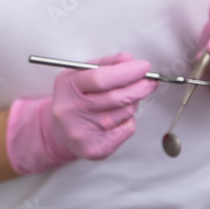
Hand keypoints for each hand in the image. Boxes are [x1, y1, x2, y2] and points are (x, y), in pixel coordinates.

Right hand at [6, 52, 157, 174]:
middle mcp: (71, 111)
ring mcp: (82, 132)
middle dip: (140, 87)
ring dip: (133, 103)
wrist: (59, 132)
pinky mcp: (95, 149)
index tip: (144, 67)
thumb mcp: (82, 74)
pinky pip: (127, 128)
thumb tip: (130, 60)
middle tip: (149, 81)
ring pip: (125, 112)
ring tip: (125, 99)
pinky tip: (118, 117)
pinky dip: (129, 119)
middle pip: (117, 97)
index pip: (100, 78)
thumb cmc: (75, 99)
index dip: (127, 72)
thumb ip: (107, 64)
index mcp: (67, 87)